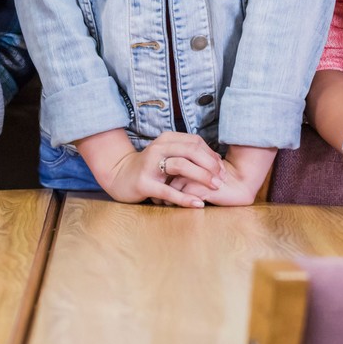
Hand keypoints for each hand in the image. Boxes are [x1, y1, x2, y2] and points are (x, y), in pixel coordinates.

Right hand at [97, 131, 223, 206]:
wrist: (120, 176)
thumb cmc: (150, 168)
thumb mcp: (168, 155)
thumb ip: (187, 155)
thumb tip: (217, 162)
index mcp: (166, 139)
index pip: (195, 142)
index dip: (212, 155)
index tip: (222, 169)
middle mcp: (158, 148)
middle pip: (191, 151)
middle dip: (211, 165)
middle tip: (223, 178)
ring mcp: (150, 165)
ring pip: (181, 166)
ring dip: (202, 176)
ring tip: (215, 187)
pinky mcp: (144, 183)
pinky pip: (168, 191)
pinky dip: (185, 198)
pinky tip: (198, 204)